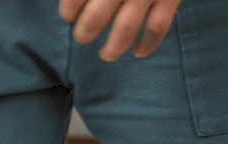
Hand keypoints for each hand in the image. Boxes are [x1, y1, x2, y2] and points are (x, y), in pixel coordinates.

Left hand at [59, 0, 181, 60]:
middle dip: (84, 33)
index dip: (68, 10)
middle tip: (83, 36)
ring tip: (106, 54)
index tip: (69, 15)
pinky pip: (158, 26)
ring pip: (124, 30)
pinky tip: (139, 51)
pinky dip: (148, 44)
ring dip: (112, 48)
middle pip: (95, 19)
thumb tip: (73, 0)